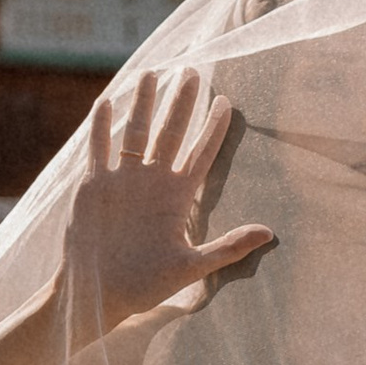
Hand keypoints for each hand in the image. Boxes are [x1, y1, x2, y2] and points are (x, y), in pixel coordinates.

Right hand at [65, 61, 272, 329]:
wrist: (100, 293)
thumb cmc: (146, 284)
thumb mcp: (192, 267)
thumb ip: (229, 247)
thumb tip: (270, 232)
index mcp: (177, 197)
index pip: (200, 154)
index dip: (213, 129)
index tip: (226, 101)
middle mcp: (152, 182)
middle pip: (171, 133)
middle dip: (182, 103)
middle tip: (192, 71)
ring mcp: (124, 180)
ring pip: (136, 131)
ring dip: (144, 103)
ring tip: (153, 73)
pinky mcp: (95, 185)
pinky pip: (99, 148)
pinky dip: (101, 126)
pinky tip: (109, 101)